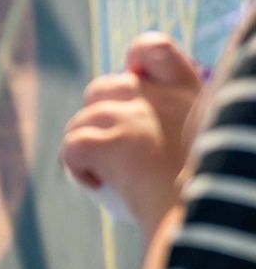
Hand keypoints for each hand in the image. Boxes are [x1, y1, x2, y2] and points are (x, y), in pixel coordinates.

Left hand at [60, 32, 204, 229]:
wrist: (196, 221)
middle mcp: (157, 97)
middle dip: (99, 119)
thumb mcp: (199, 140)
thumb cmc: (198, 194)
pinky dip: (79, 172)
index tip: (136, 78)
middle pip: (100, 88)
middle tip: (123, 155)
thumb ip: (171, 117)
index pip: (153, 47)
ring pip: (79, 123)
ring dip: (89, 151)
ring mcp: (130, 117)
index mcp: (187, 92)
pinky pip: (70, 147)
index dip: (137, 58)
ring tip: (122, 178)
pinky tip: (105, 185)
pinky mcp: (107, 141)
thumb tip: (131, 96)